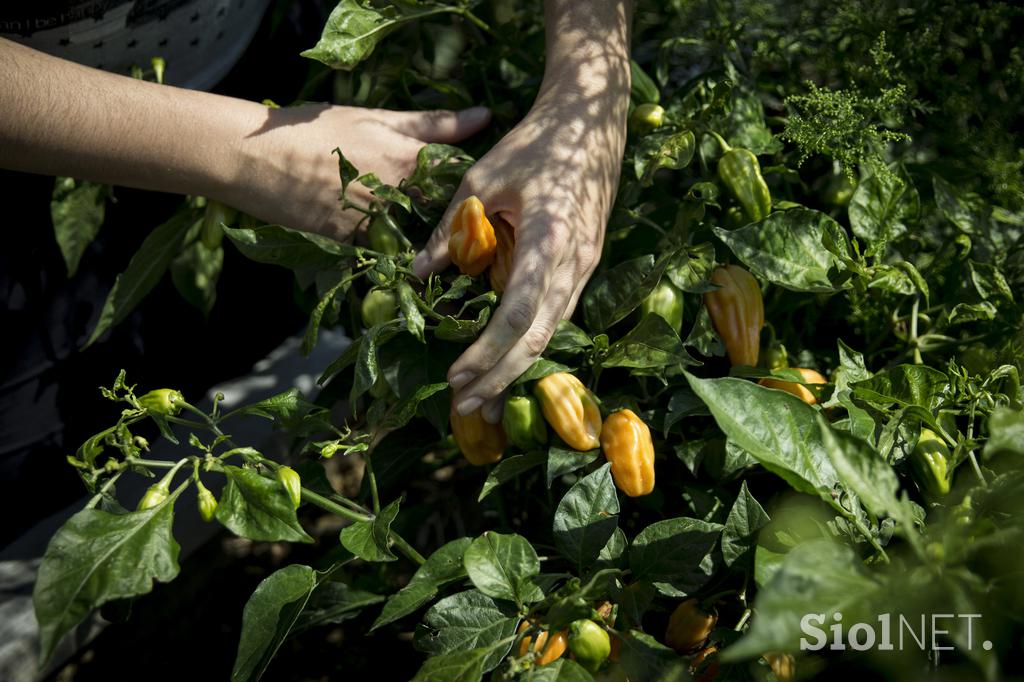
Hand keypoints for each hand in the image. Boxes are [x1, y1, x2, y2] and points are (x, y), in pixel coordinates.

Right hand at [228, 104, 490, 240]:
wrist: (257, 158)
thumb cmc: (316, 130)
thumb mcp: (375, 118)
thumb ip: (432, 123)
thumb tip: (484, 116)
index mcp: (411, 159)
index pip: (464, 180)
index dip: (472, 188)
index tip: (478, 191)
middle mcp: (400, 194)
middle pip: (445, 214)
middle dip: (454, 218)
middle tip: (460, 218)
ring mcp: (378, 222)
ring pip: (420, 238)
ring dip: (428, 239)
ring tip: (427, 236)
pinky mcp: (356, 244)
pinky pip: (389, 254)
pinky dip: (398, 253)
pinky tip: (398, 249)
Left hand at [413, 82, 626, 422]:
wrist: (593, 122)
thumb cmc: (536, 143)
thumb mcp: (482, 178)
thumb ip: (452, 229)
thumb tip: (419, 274)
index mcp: (550, 239)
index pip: (517, 314)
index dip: (487, 352)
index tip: (455, 376)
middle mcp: (575, 263)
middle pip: (538, 337)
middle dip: (501, 378)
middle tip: (465, 408)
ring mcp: (585, 266)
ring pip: (550, 332)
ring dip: (515, 368)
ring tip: (482, 399)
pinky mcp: (584, 265)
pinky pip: (555, 314)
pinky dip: (528, 343)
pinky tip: (506, 361)